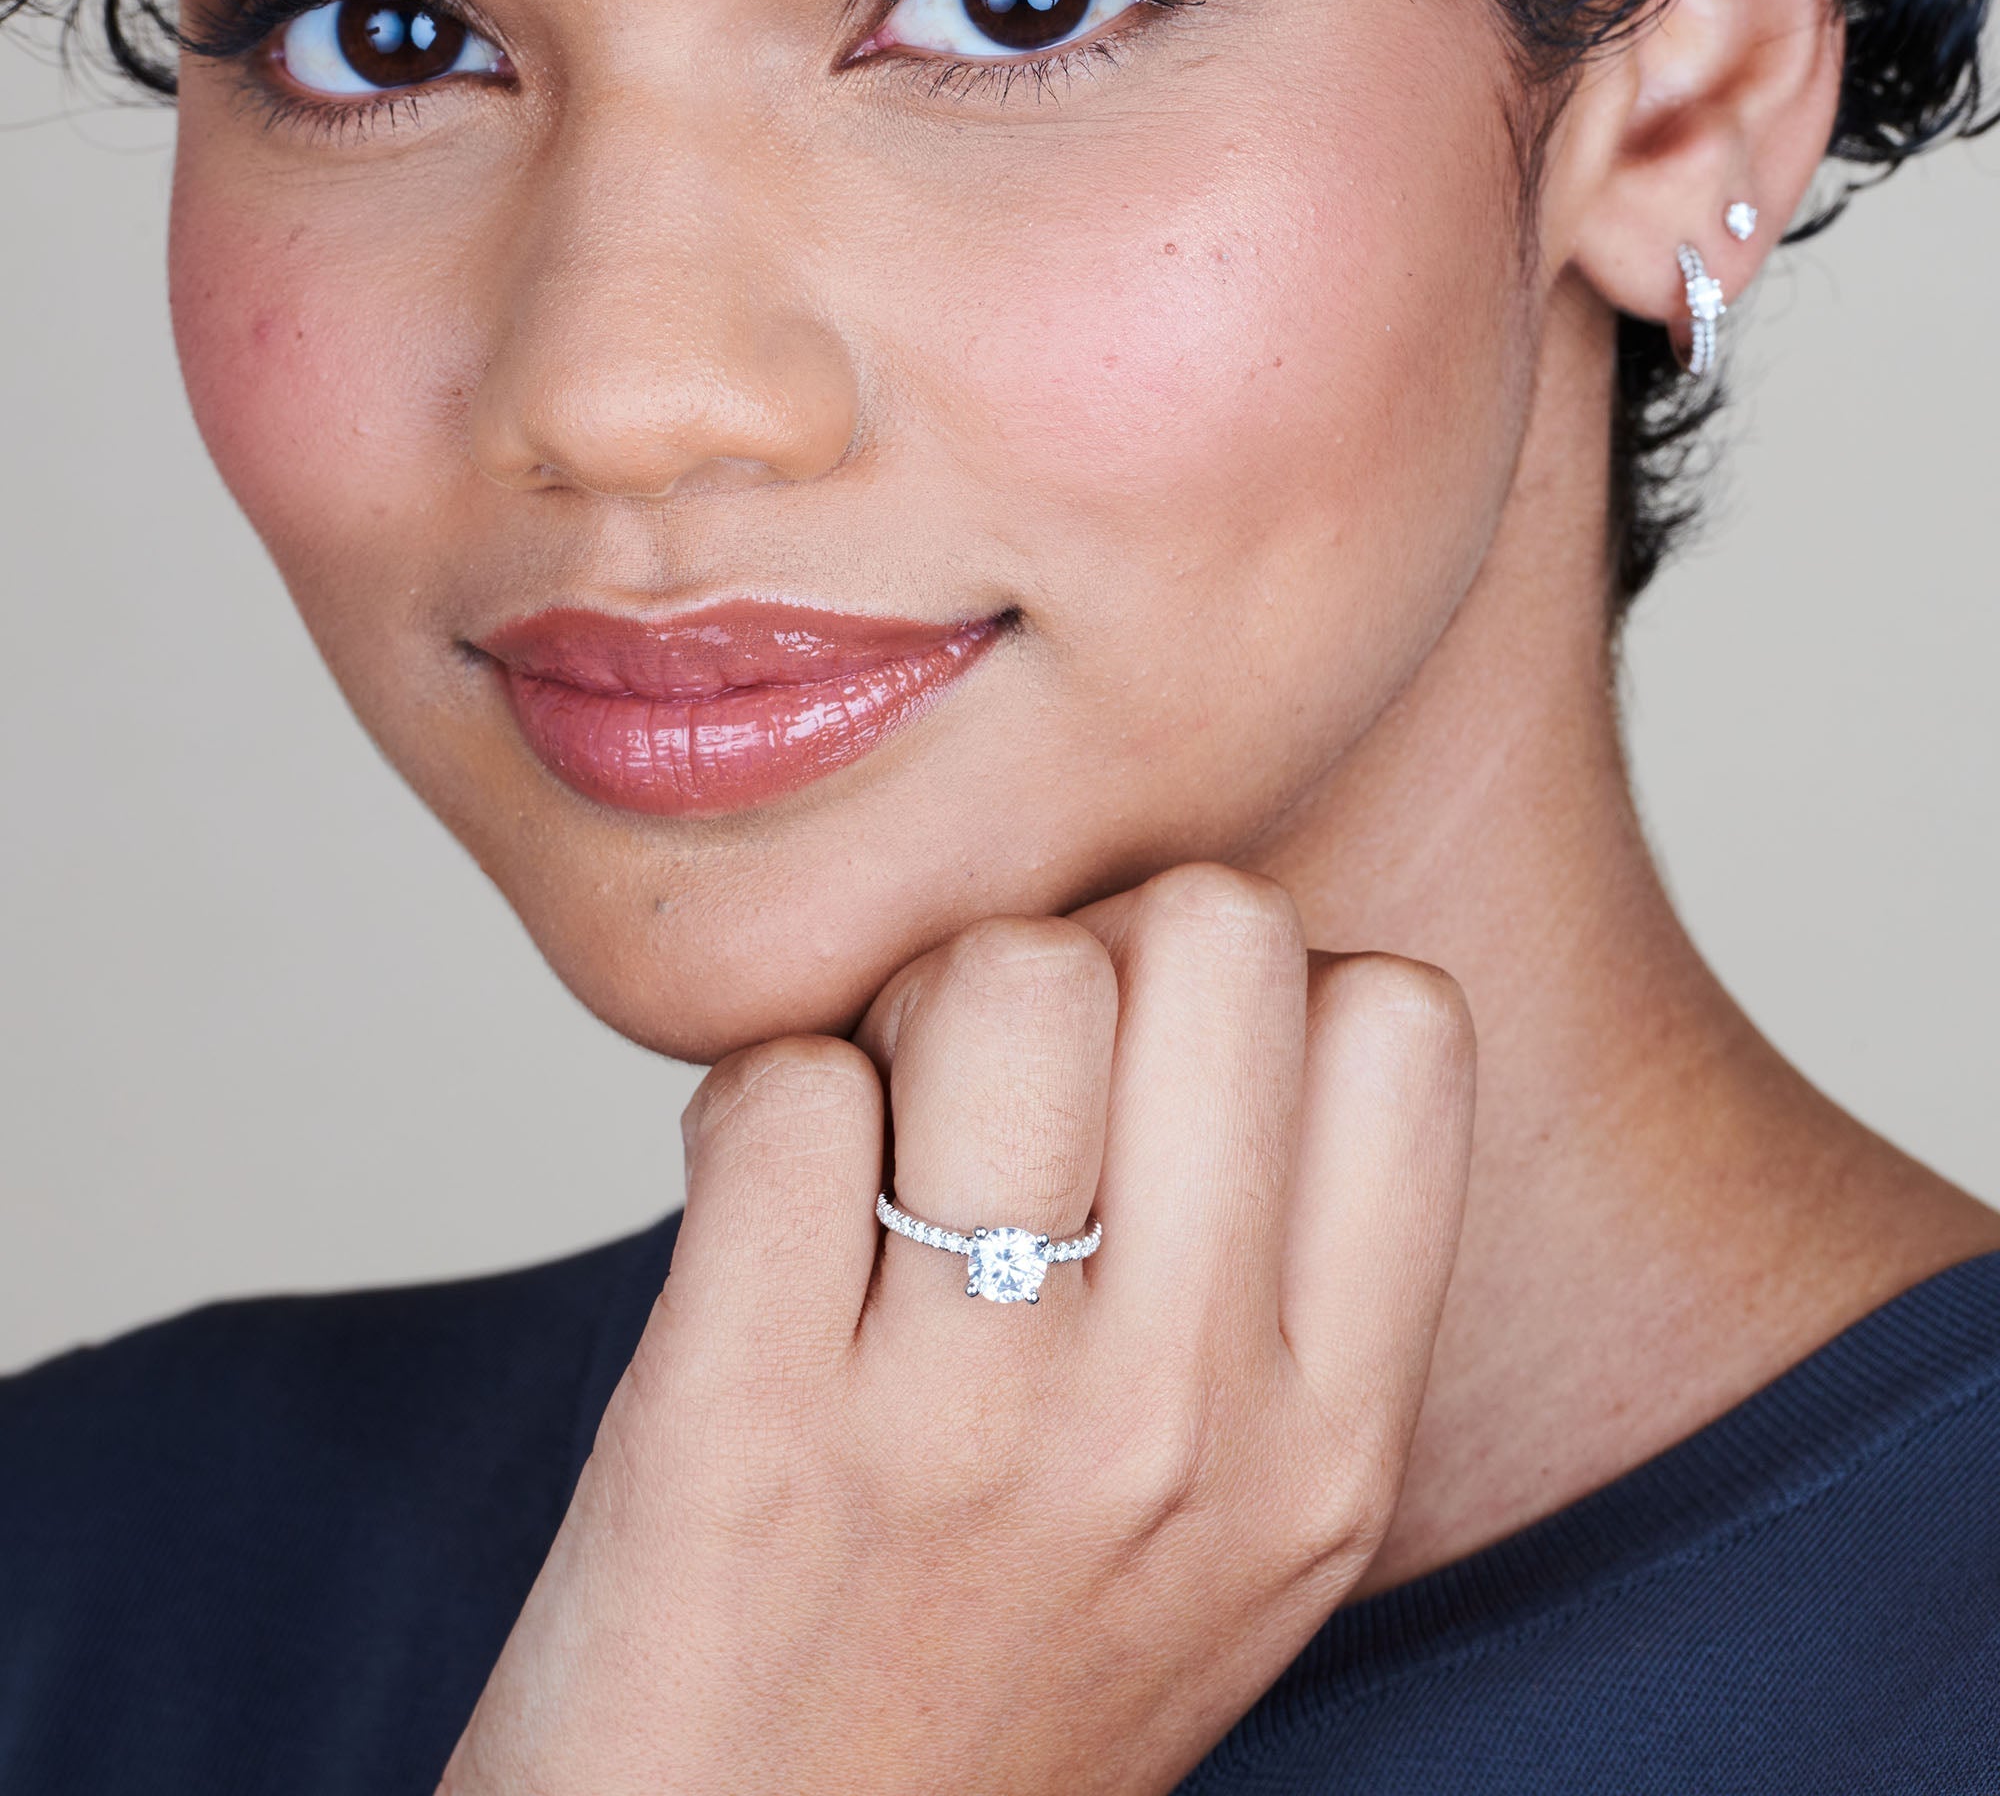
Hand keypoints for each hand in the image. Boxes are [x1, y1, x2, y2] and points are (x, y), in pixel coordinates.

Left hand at [442, 864, 1473, 1794]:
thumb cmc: (982, 1688)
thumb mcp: (1227, 1530)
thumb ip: (1266, 1279)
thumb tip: (1190, 979)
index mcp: (1331, 1438)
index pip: (1398, 1018)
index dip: (1256, 998)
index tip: (1155, 1083)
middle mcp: (1186, 1421)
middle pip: (1211, 931)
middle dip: (1089, 956)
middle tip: (999, 1087)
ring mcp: (969, 1425)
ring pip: (1006, 971)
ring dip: (914, 1009)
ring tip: (878, 1138)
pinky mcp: (744, 1423)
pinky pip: (786, 1088)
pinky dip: (759, 1103)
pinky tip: (757, 1214)